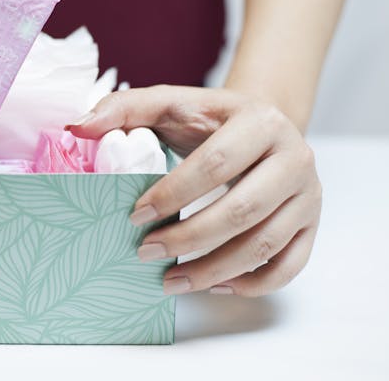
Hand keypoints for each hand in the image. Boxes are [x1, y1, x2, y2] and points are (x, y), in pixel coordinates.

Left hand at [69, 85, 321, 296]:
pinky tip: (214, 285)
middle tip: (146, 253)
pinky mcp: (312, 223)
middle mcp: (295, 157)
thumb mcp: (171, 103)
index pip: (216, 164)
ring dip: (214, 270)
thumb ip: (125, 108)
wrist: (265, 125)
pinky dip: (252, 283)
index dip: (174, 193)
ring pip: (265, 244)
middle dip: (189, 239)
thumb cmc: (210, 119)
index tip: (135, 215)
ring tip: (171, 281)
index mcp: (260, 122)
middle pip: (242, 210)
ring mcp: (309, 194)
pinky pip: (289, 265)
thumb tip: (76, 126)